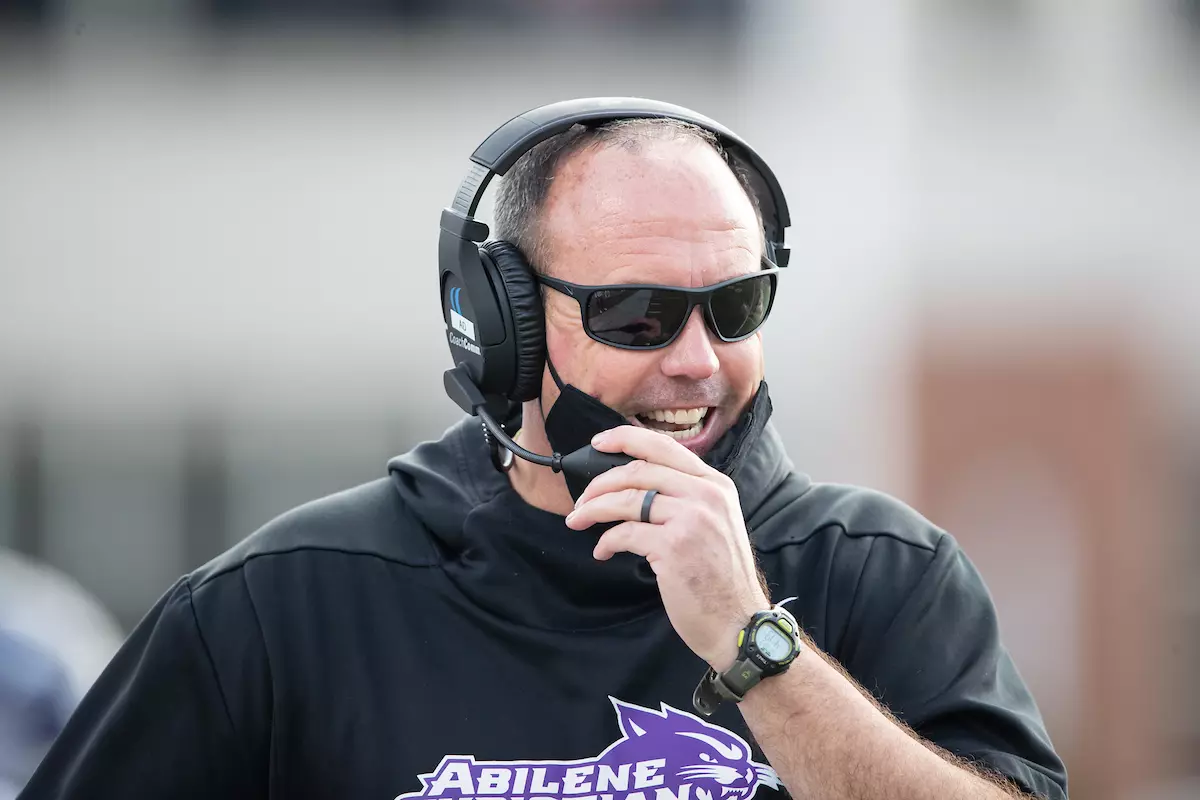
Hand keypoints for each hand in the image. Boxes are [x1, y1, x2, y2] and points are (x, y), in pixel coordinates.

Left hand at [564, 426, 770, 671]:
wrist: (739, 622)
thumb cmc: (721, 579)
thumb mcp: (716, 524)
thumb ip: (687, 499)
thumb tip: (637, 486)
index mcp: (716, 485)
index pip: (664, 447)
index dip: (625, 439)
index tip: (598, 443)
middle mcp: (706, 495)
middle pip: (639, 470)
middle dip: (600, 482)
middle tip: (581, 499)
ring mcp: (691, 519)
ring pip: (627, 498)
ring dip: (594, 509)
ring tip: (578, 520)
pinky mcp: (673, 546)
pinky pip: (624, 533)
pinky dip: (605, 542)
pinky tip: (602, 552)